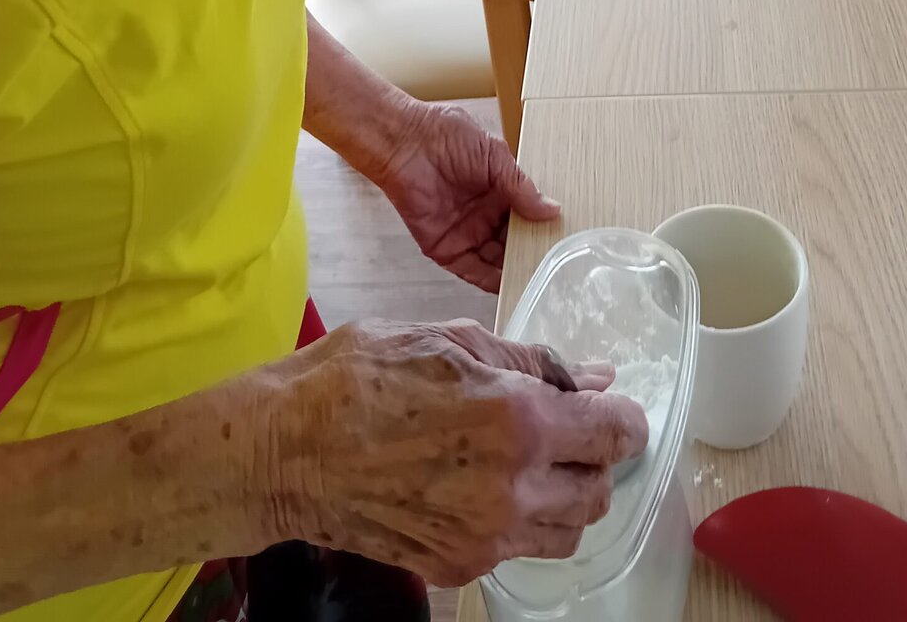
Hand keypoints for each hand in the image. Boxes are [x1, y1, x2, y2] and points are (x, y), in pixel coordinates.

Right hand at [257, 319, 648, 586]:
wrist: (284, 450)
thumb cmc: (358, 378)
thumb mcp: (449, 340)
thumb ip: (531, 363)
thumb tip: (589, 377)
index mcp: (518, 423)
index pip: (615, 434)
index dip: (623, 417)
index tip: (612, 406)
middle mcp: (513, 492)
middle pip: (599, 491)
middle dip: (593, 456)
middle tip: (565, 426)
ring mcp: (484, 538)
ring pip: (567, 532)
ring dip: (564, 495)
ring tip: (526, 458)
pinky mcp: (455, 566)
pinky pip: (517, 551)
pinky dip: (520, 521)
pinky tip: (485, 484)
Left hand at [376, 104, 558, 290]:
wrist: (406, 143)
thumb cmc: (447, 136)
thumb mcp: (495, 156)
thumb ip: (521, 187)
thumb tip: (552, 210)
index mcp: (500, 191)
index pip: (528, 218)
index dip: (542, 230)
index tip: (563, 244)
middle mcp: (486, 215)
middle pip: (515, 244)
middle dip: (531, 256)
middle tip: (556, 272)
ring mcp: (467, 233)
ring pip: (497, 262)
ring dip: (515, 272)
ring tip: (538, 285)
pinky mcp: (446, 248)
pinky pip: (472, 271)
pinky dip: (490, 282)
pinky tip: (508, 288)